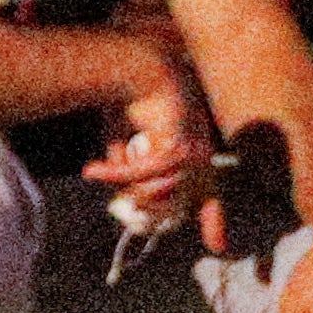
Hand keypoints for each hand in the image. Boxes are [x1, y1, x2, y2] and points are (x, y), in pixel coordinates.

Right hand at [85, 23, 207, 220]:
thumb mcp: (128, 142)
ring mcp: (195, 150)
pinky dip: (116, 174)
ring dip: (125, 185)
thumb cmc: (129, 100)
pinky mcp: (180, 145)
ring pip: (159, 191)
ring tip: (98, 172)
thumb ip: (131, 171)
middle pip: (176, 203)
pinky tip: (94, 170)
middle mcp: (202, 154)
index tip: (218, 247)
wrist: (133, 65)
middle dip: (145, 206)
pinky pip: (146, 174)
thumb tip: (128, 201)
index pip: (210, 194)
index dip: (214, 220)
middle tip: (120, 206)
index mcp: (195, 152)